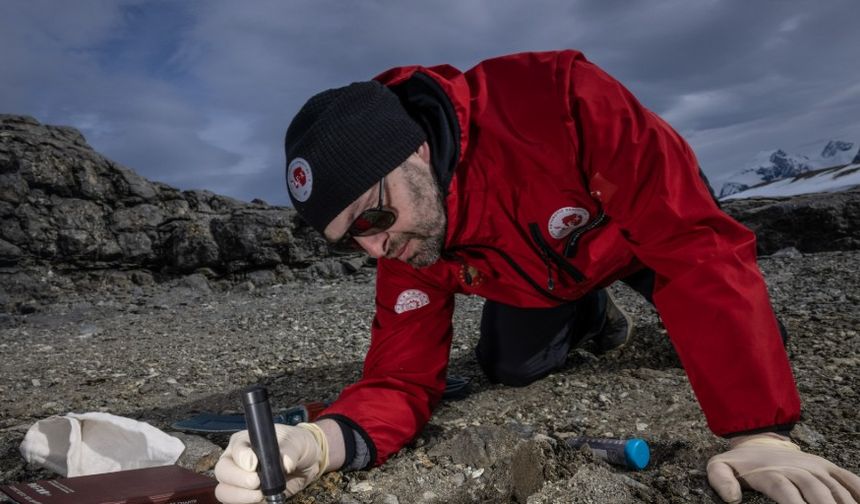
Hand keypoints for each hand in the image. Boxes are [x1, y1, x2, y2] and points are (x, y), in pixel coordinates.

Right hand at [214, 422, 329, 503]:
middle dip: (238, 480)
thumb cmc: (296, 445)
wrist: (306, 463)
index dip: (242, 458)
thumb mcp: (296, 442)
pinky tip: (263, 500)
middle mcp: (236, 460)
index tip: (254, 464)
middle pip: (223, 472)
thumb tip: (285, 463)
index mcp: (244, 441)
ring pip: (224, 491)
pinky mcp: (245, 496)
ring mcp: (238, 480)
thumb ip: (290, 451)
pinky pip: (238, 503)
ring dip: (241, 496)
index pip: (235, 449)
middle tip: (256, 482)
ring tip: (261, 495)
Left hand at [707, 432, 859, 502]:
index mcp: (772, 473)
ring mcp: (816, 467)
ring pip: (836, 488)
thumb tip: (732, 499)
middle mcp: (797, 469)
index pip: (786, 491)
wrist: (759, 441)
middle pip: (816, 492)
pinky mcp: (828, 467)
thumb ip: (721, 480)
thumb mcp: (719, 466)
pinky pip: (849, 479)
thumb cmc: (741, 463)